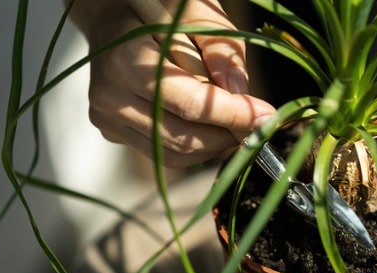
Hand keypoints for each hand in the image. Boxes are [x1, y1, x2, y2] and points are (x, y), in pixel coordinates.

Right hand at [69, 0, 275, 166]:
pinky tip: (208, 122)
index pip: (189, 104)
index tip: (268, 115)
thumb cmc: (157, 5)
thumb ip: (220, 46)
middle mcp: (109, 98)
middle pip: (184, 138)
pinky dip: (196, 144)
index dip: (233, 114)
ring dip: (214, 143)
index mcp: (125, 61)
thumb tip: (240, 91)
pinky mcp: (113, 132)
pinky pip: (164, 153)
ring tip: (234, 120)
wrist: (111, 14)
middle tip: (258, 121)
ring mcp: (108, 120)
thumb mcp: (193, 9)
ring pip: (175, 154)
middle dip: (228, 134)